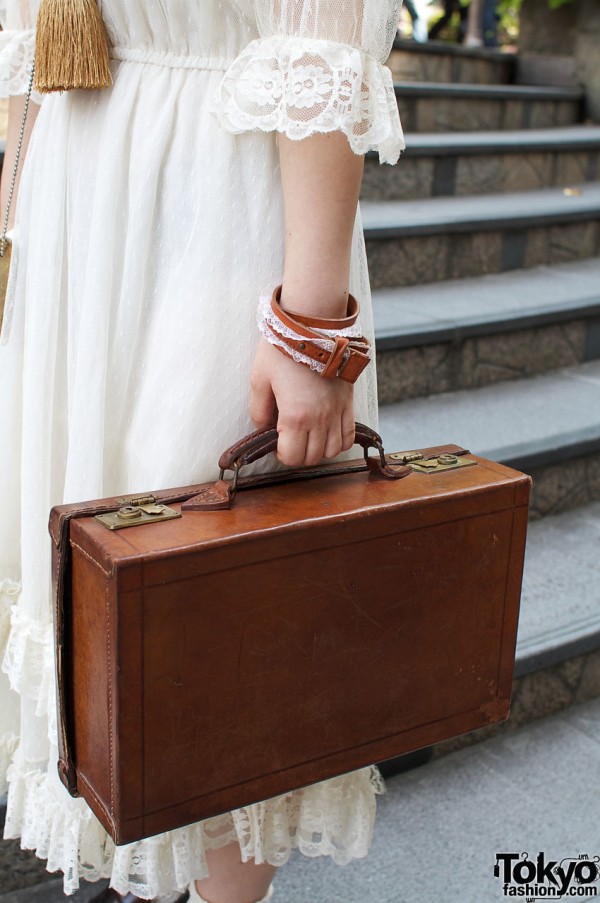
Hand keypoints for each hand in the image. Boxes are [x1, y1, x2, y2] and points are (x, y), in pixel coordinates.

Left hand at [250, 338, 355, 466]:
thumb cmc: (282, 350)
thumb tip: (263, 429)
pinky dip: (340, 441)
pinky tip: (328, 432)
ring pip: (333, 451)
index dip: (281, 455)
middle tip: (290, 441)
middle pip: (313, 457)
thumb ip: (259, 410)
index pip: (292, 457)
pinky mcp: (348, 403)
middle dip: (299, 454)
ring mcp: (336, 412)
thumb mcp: (259, 380)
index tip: (276, 444)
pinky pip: (349, 435)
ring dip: (319, 450)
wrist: (312, 326)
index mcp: (295, 416)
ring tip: (309, 437)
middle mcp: (319, 419)